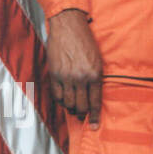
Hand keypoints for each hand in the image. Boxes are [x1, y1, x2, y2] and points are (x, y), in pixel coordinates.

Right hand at [46, 8, 103, 126]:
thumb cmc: (86, 42)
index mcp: (95, 74)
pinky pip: (57, 95)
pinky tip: (64, 100)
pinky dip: (61, 101)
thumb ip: (96, 77)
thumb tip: (94, 94)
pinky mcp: (54, 74)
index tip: (93, 126)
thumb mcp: (98, 59)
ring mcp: (66, 77)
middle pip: (81, 106)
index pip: (95, 102)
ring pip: (68, 103)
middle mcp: (80, 78)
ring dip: (71, 109)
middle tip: (82, 117)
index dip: (94, 116)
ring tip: (74, 109)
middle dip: (82, 114)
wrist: (69, 27)